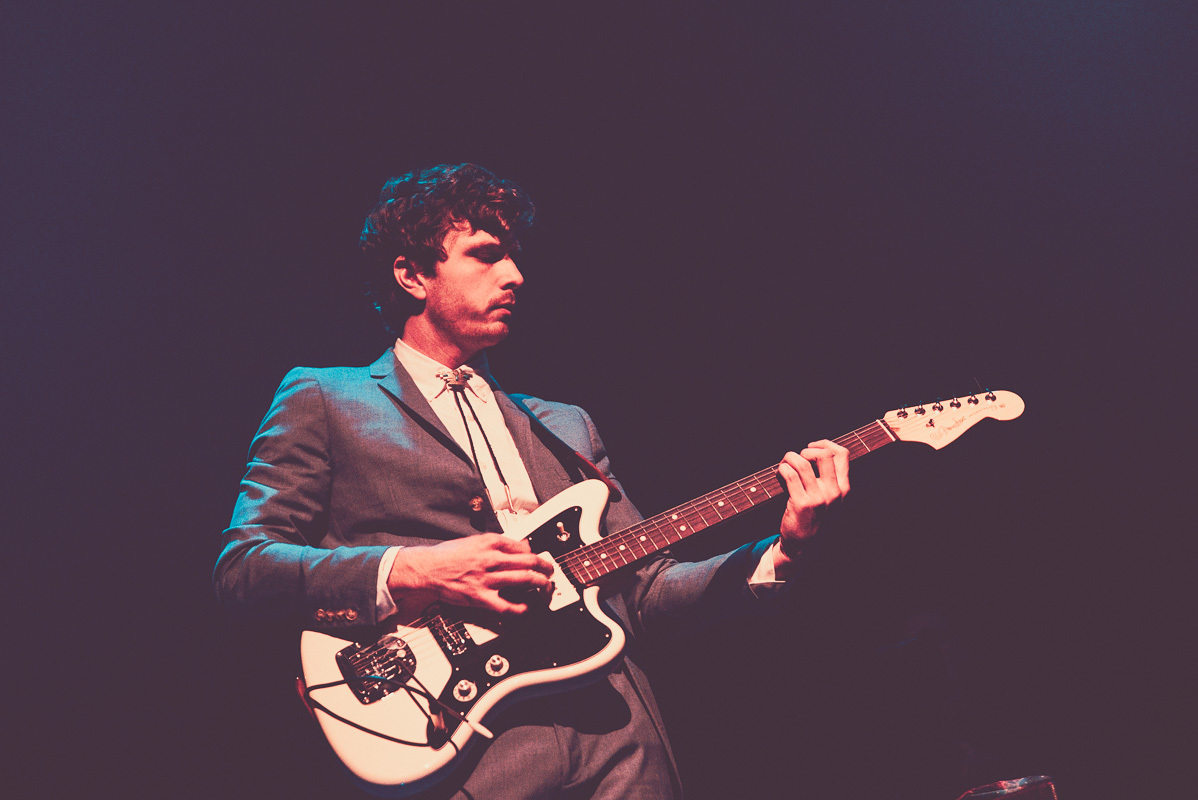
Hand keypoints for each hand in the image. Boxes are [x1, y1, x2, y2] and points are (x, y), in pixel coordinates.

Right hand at [387, 534, 555, 615]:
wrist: (427, 569)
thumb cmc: (447, 556)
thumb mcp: (473, 540)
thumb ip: (496, 543)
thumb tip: (518, 547)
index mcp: (489, 543)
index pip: (522, 546)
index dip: (534, 552)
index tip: (537, 557)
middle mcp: (491, 559)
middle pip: (528, 561)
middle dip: (544, 566)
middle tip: (550, 570)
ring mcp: (487, 579)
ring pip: (524, 580)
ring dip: (540, 583)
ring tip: (545, 586)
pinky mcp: (480, 597)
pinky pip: (507, 605)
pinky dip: (521, 608)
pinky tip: (527, 607)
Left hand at [776, 439, 849, 562]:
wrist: (803, 547)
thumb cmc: (813, 519)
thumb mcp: (829, 500)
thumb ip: (827, 479)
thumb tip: (812, 452)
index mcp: (844, 489)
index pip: (842, 455)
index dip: (825, 444)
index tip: (810, 447)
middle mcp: (834, 493)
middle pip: (823, 455)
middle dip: (805, 451)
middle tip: (796, 460)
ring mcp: (819, 499)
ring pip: (802, 462)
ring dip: (789, 459)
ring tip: (784, 466)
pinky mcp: (802, 504)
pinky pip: (789, 474)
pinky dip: (781, 469)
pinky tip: (780, 475)